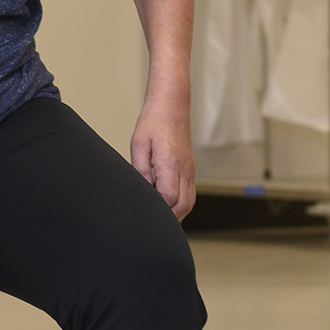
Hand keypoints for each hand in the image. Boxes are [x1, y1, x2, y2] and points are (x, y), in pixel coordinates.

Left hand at [131, 100, 195, 219]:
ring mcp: (190, 169)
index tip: (146, 211)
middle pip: (182, 205)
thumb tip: (142, 190)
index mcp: (170, 162)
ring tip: (162, 219)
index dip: (158, 208)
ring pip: (189, 202)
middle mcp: (184, 168)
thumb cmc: (153, 122)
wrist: (172, 106)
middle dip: (169, 218)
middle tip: (153, 223)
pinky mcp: (190, 168)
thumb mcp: (139, 144)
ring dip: (177, 213)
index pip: (169, 196)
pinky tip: (169, 206)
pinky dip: (181, 204)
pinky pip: (190, 193)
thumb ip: (140, 169)